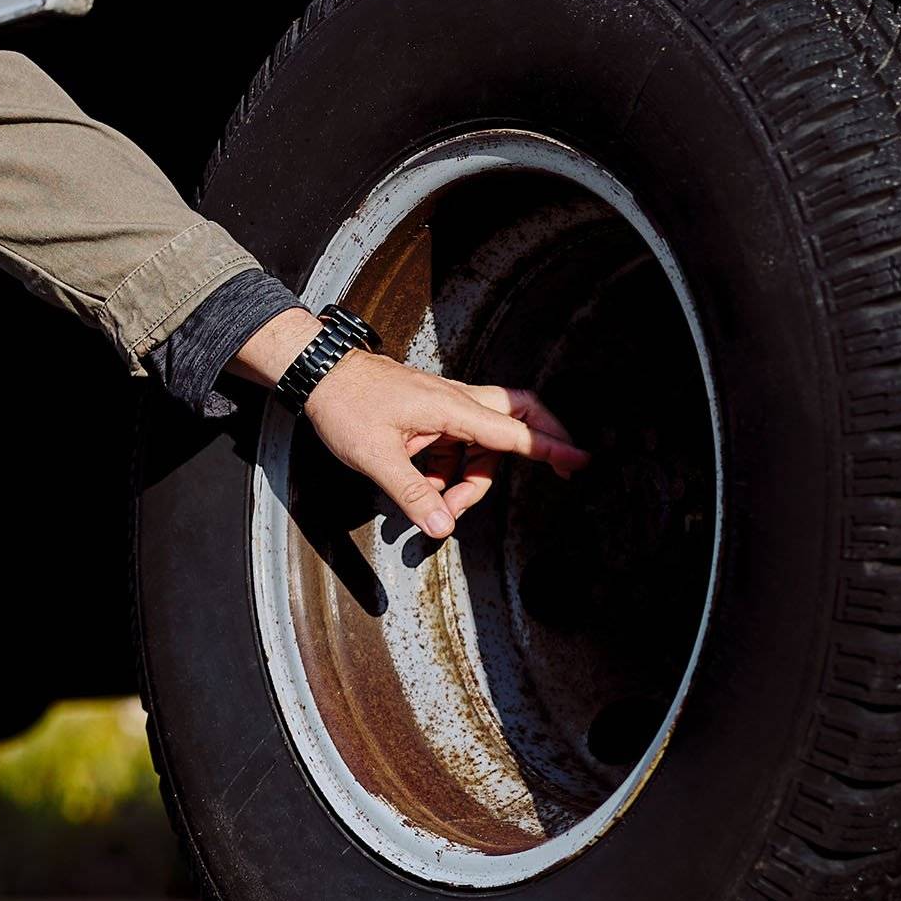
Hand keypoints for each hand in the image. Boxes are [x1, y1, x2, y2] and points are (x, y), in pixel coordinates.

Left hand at [234, 307, 588, 538]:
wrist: (319, 374)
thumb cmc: (344, 405)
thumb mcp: (375, 457)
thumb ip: (412, 494)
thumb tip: (441, 526)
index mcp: (450, 408)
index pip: (512, 432)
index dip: (549, 448)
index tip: (581, 460)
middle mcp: (455, 400)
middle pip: (517, 414)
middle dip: (541, 441)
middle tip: (561, 467)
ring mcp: (444, 404)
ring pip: (484, 439)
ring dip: (474, 476)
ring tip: (442, 505)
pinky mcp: (431, 412)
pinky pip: (458, 442)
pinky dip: (452, 469)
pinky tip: (426, 490)